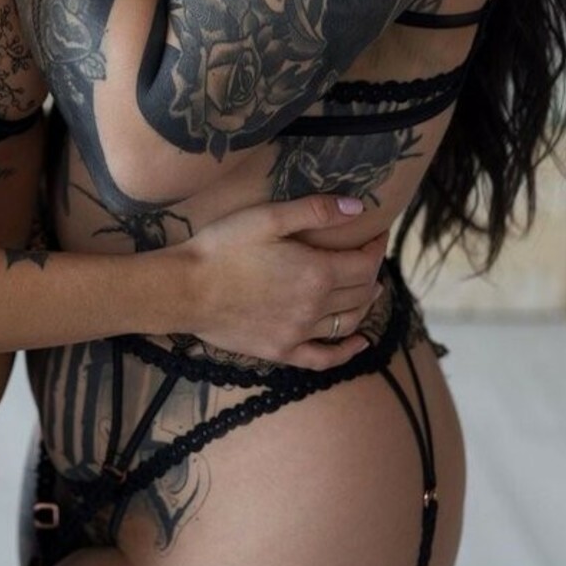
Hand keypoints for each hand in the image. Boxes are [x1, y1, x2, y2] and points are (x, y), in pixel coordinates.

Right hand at [181, 193, 387, 368]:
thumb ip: (315, 211)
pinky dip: (348, 351)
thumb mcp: (268, 217)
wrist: (186, 289)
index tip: (379, 234)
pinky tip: (359, 343)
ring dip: (364, 304)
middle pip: (360, 293)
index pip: (364, 264)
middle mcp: (315, 308)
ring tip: (368, 289)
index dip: (376, 248)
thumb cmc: (224, 246)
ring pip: (348, 322)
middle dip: (371, 272)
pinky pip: (325, 358)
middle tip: (369, 256)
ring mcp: (299, 334)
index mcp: (316, 273)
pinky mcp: (282, 351)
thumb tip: (358, 208)